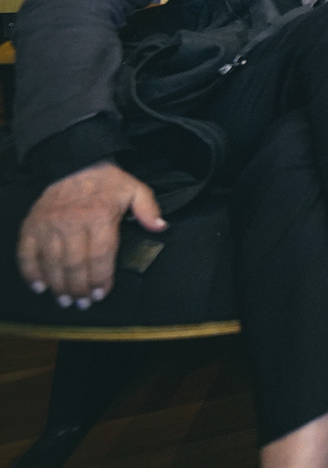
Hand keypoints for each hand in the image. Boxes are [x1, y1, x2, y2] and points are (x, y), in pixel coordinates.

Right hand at [16, 162, 166, 305]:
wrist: (74, 164)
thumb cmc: (107, 182)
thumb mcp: (135, 189)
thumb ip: (149, 209)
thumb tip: (160, 227)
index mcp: (99, 216)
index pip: (101, 255)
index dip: (101, 278)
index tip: (102, 293)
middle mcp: (71, 222)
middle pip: (75, 265)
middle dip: (80, 289)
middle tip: (84, 304)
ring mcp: (48, 225)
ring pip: (52, 263)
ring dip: (58, 286)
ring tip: (66, 301)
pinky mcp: (31, 225)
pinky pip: (27, 253)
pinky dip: (31, 273)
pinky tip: (39, 287)